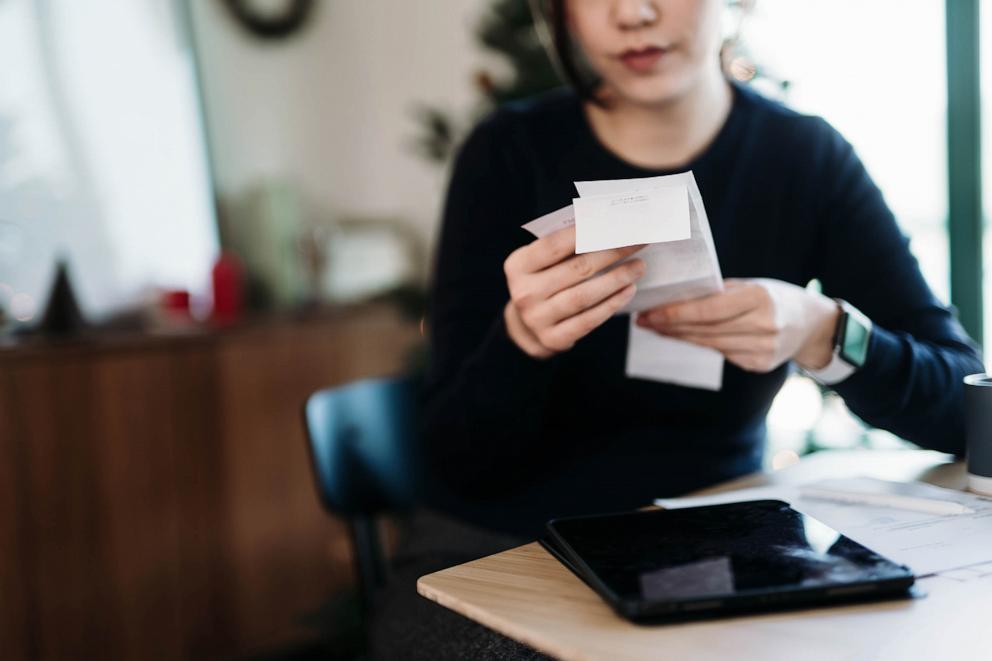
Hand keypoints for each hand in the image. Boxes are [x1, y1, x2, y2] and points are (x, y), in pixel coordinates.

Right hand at [504, 227, 644, 357]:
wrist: (527, 324)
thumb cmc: (542, 281)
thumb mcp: (541, 261)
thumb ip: (564, 245)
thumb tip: (605, 226)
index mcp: (518, 265)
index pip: (554, 245)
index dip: (586, 232)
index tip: (615, 224)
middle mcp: (524, 292)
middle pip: (576, 269)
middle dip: (612, 253)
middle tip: (637, 242)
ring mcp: (537, 318)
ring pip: (584, 296)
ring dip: (616, 279)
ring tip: (638, 267)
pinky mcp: (553, 338)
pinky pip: (589, 320)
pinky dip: (612, 303)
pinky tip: (628, 290)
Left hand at [636, 278, 839, 372]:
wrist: (813, 325)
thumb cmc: (775, 297)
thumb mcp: (752, 286)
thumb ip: (719, 293)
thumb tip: (676, 299)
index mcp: (759, 298)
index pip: (707, 310)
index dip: (675, 314)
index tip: (648, 313)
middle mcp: (763, 326)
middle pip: (704, 330)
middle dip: (669, 326)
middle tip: (644, 321)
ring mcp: (762, 350)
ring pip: (709, 345)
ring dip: (679, 337)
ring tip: (657, 329)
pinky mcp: (758, 365)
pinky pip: (721, 354)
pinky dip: (701, 345)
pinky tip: (683, 338)